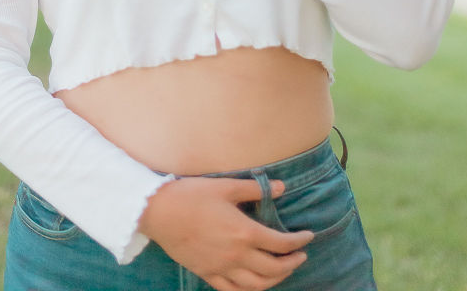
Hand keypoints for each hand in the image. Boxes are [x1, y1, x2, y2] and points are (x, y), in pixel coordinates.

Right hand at [138, 175, 313, 290]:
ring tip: (283, 270)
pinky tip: (255, 285)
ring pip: (257, 285)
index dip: (298, 241)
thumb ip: (255, 189)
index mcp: (244, 232)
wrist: (158, 212)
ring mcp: (222, 268)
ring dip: (276, 280)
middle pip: (274, 268)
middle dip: (292, 263)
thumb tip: (281, 187)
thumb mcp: (225, 186)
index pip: (281, 243)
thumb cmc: (192, 195)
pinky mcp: (207, 274)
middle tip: (300, 255)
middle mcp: (236, 256)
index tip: (308, 236)